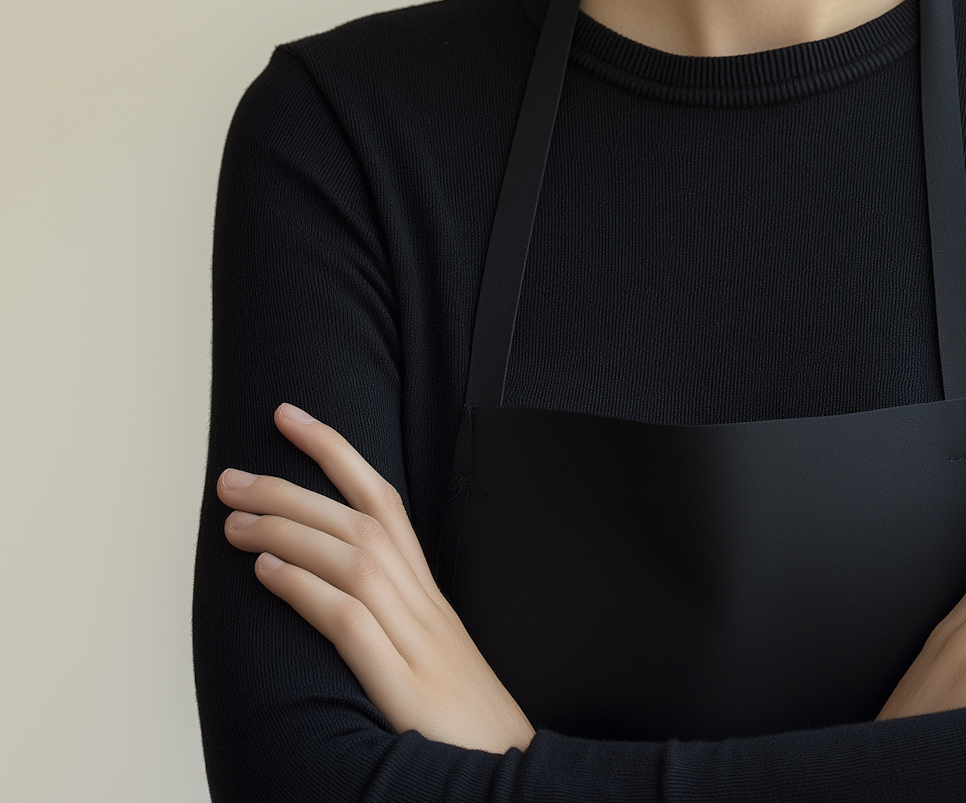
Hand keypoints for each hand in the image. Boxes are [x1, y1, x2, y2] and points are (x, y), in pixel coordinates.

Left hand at [220, 404, 532, 754]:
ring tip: (234, 522)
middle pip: (358, 522)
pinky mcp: (404, 688)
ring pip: (350, 560)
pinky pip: (350, 623)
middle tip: (232, 477)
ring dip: (286, 532)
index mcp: (427, 593)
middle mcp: (424, 605)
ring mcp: (417, 643)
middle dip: (290, 489)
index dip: (336, 451)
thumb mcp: (430, 657)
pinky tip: (266, 577)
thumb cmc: (463, 725)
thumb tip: (334, 588)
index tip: (288, 417)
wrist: (514, 775)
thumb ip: (393, 618)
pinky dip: (306, 591)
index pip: (382, 499)